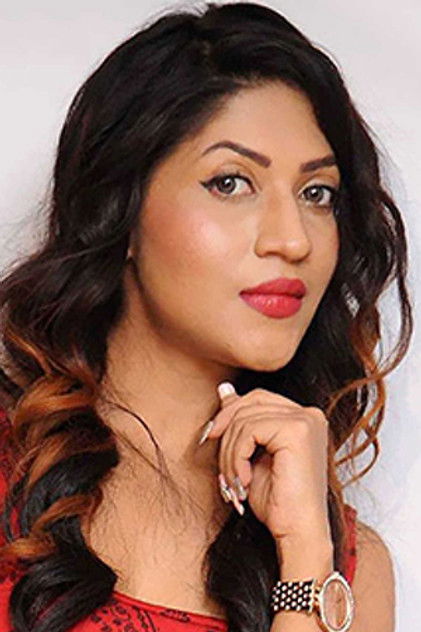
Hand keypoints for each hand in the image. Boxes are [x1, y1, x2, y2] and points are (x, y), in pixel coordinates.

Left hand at [200, 382, 331, 545]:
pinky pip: (249, 430)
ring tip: (234, 481)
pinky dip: (237, 456)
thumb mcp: (251, 454)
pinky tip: (244, 479)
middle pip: (250, 402)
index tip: (212, 437)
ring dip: (230, 452)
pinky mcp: (298, 430)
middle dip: (227, 430)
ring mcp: (306, 420)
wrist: (297, 533)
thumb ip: (241, 421)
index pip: (256, 398)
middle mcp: (309, 414)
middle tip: (221, 465)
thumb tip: (223, 388)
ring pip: (245, 418)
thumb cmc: (277, 502)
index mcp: (303, 417)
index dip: (230, 414)